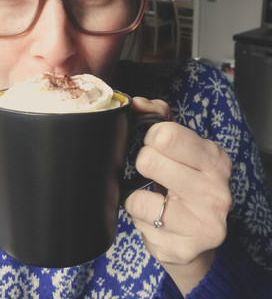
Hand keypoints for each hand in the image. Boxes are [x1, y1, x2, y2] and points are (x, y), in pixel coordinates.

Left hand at [124, 97, 232, 296]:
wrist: (198, 236)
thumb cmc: (186, 181)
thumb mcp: (182, 146)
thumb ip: (160, 117)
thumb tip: (138, 103)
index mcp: (215, 159)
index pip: (165, 134)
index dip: (150, 137)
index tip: (156, 144)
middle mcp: (216, 192)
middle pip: (147, 161)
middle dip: (143, 164)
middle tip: (154, 173)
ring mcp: (202, 224)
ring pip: (137, 198)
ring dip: (136, 197)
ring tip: (154, 199)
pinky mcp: (183, 249)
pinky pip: (138, 223)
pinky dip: (139, 219)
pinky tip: (156, 220)